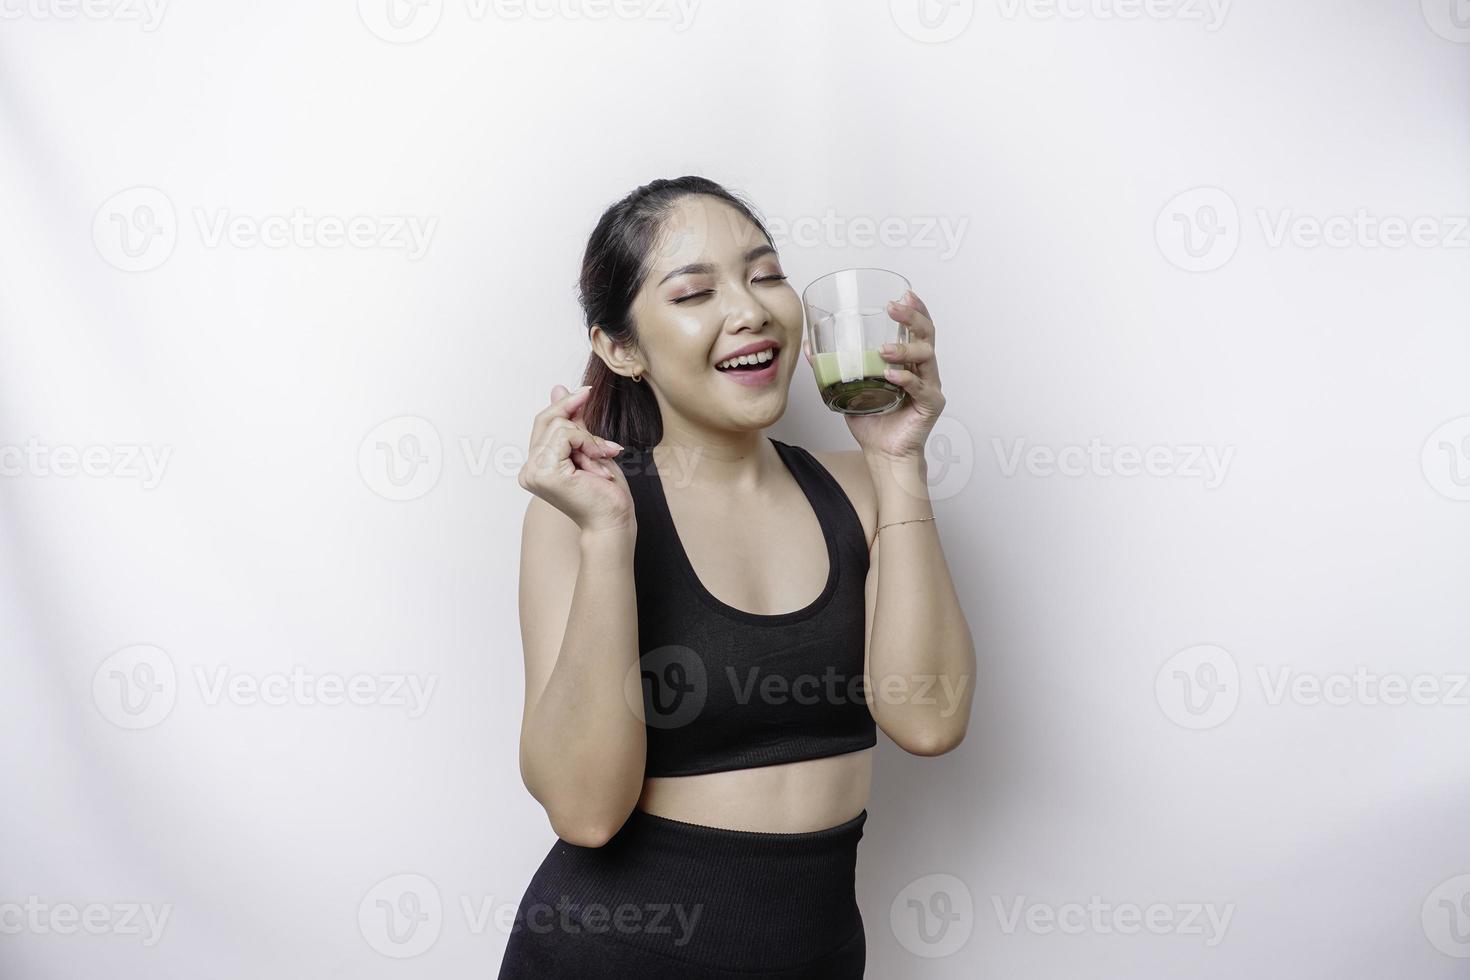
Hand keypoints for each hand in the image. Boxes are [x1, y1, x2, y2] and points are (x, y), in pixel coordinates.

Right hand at [517, 384, 634, 533]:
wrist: (613, 520)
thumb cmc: (604, 492)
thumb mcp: (588, 447)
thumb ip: (572, 421)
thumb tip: (558, 388)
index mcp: (536, 465)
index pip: (543, 423)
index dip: (565, 405)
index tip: (586, 392)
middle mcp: (529, 470)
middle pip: (548, 420)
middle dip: (581, 427)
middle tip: (606, 447)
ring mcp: (534, 472)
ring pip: (560, 426)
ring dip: (589, 441)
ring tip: (601, 463)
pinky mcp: (545, 472)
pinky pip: (566, 435)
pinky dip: (588, 444)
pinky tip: (599, 465)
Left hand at [804, 289, 944, 464]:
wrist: (882, 453)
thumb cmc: (871, 419)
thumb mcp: (847, 387)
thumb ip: (832, 366)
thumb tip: (810, 346)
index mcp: (908, 360)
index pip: (918, 328)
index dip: (915, 308)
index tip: (905, 293)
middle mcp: (923, 369)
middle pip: (927, 335)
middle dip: (912, 317)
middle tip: (894, 308)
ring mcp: (930, 386)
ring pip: (926, 357)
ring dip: (905, 349)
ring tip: (884, 350)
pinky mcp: (930, 405)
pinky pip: (922, 387)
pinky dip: (906, 379)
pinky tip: (891, 376)